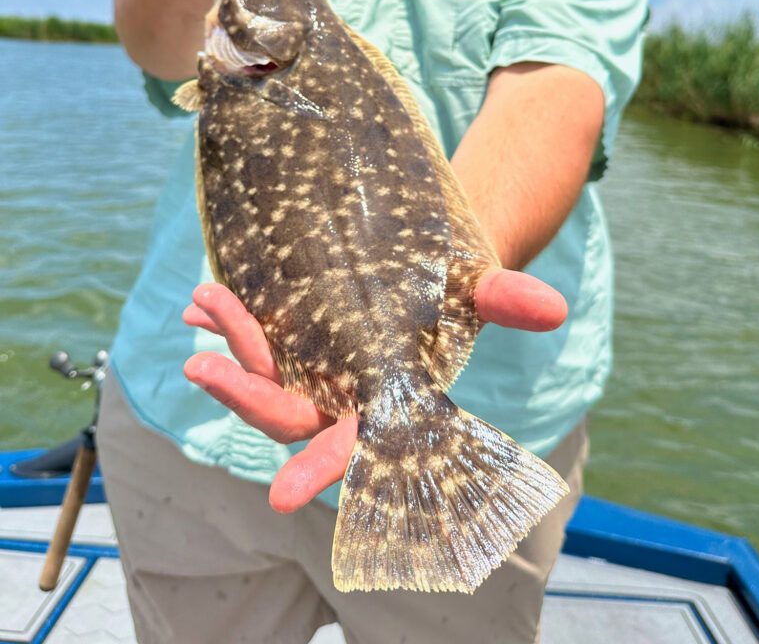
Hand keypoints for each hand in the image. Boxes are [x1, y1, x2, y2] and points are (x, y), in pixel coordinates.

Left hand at [183, 272, 566, 512]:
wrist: (434, 264)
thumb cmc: (459, 287)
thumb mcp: (478, 288)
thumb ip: (505, 300)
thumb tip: (555, 308)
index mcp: (384, 403)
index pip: (350, 447)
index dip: (321, 471)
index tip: (283, 498)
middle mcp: (341, 392)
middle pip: (285, 414)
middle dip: (243, 395)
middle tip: (201, 366)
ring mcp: (313, 366)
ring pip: (262, 374)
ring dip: (229, 344)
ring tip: (204, 298)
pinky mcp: (295, 335)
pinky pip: (253, 339)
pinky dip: (225, 323)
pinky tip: (199, 300)